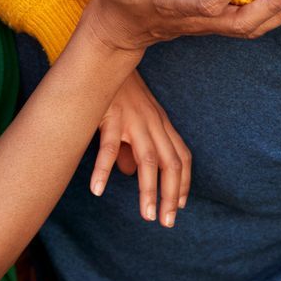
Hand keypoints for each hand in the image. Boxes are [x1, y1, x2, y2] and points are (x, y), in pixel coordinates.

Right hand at [83, 0, 280, 53]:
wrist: (121, 27)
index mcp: (174, 5)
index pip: (209, 1)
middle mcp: (197, 20)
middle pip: (242, 22)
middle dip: (272, 3)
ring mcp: (210, 26)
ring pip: (251, 28)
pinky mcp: (218, 23)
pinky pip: (252, 25)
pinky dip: (279, 13)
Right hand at [92, 70, 192, 225]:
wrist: (105, 58)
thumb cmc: (118, 92)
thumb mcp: (133, 120)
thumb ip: (133, 148)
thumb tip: (132, 174)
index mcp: (161, 125)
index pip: (181, 157)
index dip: (183, 182)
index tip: (178, 206)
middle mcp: (153, 124)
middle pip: (171, 164)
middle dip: (171, 195)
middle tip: (166, 222)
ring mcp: (134, 121)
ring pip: (148, 160)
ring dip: (149, 190)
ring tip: (147, 215)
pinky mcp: (112, 117)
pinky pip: (108, 147)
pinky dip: (102, 169)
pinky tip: (98, 190)